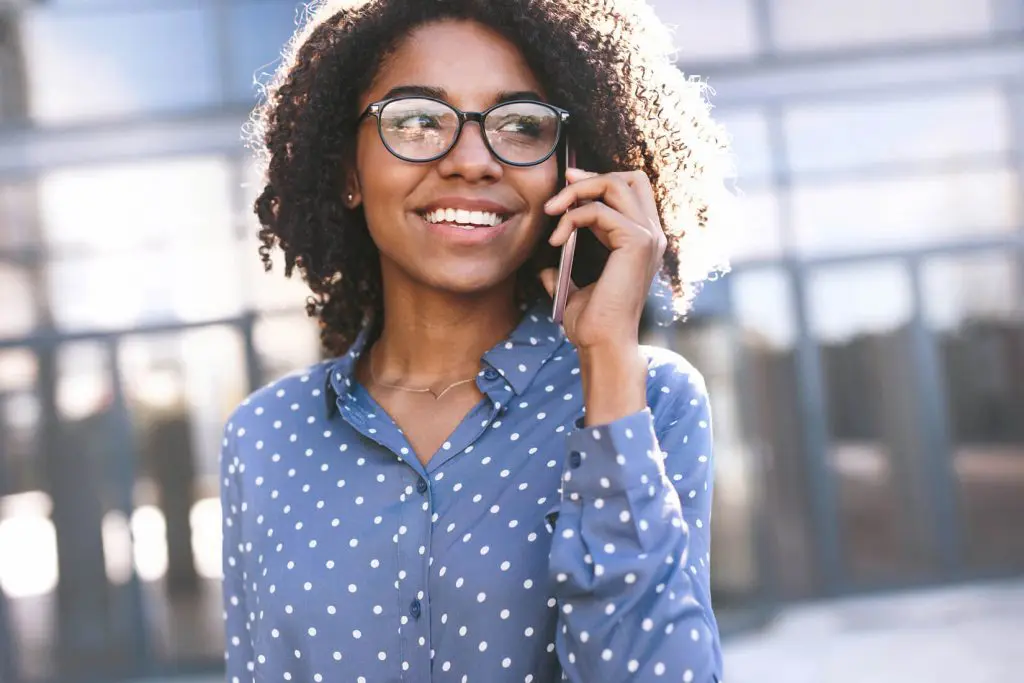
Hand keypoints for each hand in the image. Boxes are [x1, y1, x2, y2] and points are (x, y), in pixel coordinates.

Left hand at [538, 167, 666, 350]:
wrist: (602, 343)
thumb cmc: (592, 323)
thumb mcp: (575, 289)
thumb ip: (565, 271)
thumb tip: (545, 266)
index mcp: (642, 241)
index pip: (632, 189)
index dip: (599, 180)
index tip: (567, 185)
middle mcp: (651, 235)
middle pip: (629, 178)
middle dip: (591, 178)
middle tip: (561, 192)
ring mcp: (648, 237)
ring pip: (615, 185)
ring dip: (577, 192)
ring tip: (551, 211)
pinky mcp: (636, 243)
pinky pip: (598, 210)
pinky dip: (572, 218)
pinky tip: (557, 239)